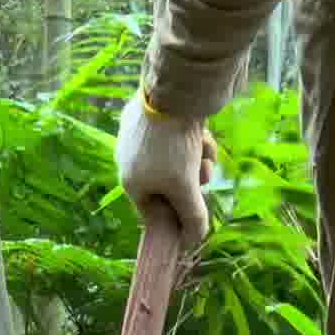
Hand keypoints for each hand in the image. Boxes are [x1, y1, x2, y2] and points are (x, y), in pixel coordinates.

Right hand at [115, 93, 215, 248]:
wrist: (174, 92)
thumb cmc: (173, 147)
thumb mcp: (185, 188)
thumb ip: (192, 218)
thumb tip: (193, 242)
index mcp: (130, 181)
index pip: (153, 211)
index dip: (177, 215)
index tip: (196, 215)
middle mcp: (130, 158)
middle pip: (168, 185)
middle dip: (191, 184)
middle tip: (204, 177)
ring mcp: (141, 134)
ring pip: (176, 160)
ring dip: (196, 162)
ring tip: (205, 154)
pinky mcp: (156, 114)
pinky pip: (177, 136)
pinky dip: (193, 140)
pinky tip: (203, 135)